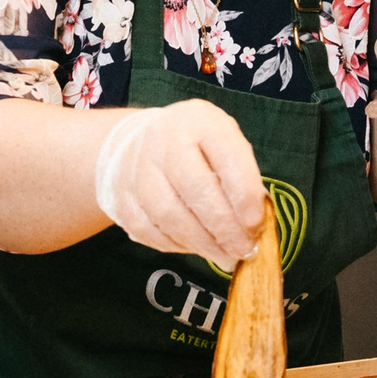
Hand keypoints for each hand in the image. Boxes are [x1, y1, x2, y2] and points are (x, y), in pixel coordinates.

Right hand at [94, 101, 266, 268]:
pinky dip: (177, 245)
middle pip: (195, 190)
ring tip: (225, 256)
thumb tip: (253, 225)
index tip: (256, 224)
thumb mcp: (223, 144)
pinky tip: (195, 247)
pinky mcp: (121, 199)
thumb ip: (241, 177)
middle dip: (224, 228)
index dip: (243, 193)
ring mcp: (136, 169)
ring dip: (203, 244)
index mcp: (198, 121)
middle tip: (244, 250)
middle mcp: (162, 140)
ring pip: (169, 216)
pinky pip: (150, 231)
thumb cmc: (193, 147)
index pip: (225, 156)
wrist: (135, 142)